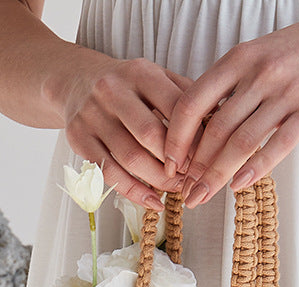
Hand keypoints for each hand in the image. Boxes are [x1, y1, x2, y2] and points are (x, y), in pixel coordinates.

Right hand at [57, 51, 194, 209]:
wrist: (76, 80)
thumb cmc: (128, 87)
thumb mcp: (157, 79)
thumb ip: (186, 97)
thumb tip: (222, 124)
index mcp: (140, 72)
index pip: (175, 107)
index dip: (195, 138)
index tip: (209, 158)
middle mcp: (113, 91)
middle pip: (151, 135)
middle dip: (177, 162)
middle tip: (193, 178)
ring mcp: (92, 116)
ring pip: (131, 158)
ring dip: (159, 180)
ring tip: (178, 189)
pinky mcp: (79, 139)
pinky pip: (110, 174)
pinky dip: (135, 193)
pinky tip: (154, 202)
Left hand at [163, 3, 298, 205]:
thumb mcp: (262, 54)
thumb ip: (233, 84)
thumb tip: (202, 123)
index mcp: (240, 59)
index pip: (193, 102)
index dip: (176, 137)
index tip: (169, 162)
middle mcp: (259, 74)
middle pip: (214, 130)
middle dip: (193, 167)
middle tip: (183, 191)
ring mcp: (285, 94)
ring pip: (240, 142)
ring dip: (216, 176)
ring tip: (202, 196)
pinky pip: (275, 147)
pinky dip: (253, 170)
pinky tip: (238, 187)